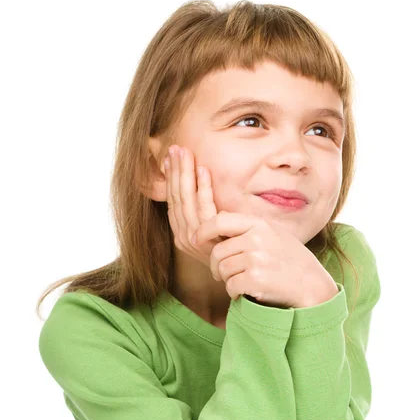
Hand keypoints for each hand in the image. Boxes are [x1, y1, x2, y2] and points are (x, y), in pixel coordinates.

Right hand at [164, 145, 226, 270]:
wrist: (249, 271)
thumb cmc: (235, 245)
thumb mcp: (214, 228)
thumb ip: (203, 210)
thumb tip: (195, 184)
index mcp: (182, 234)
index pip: (172, 200)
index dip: (170, 178)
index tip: (170, 158)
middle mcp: (183, 237)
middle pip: (175, 198)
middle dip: (175, 171)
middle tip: (176, 148)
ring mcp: (194, 239)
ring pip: (185, 200)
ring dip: (185, 174)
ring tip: (185, 153)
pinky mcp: (207, 239)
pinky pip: (203, 207)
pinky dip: (202, 187)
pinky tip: (203, 170)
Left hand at [192, 210, 338, 308]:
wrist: (313, 286)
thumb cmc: (291, 261)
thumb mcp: (275, 234)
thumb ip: (249, 228)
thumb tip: (217, 222)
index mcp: (260, 224)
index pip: (220, 220)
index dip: (203, 230)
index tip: (196, 239)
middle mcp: (257, 238)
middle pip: (218, 251)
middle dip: (216, 266)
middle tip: (222, 274)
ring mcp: (257, 258)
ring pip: (223, 270)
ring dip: (227, 280)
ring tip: (241, 283)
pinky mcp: (256, 279)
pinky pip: (230, 286)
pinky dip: (234, 293)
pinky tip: (245, 293)